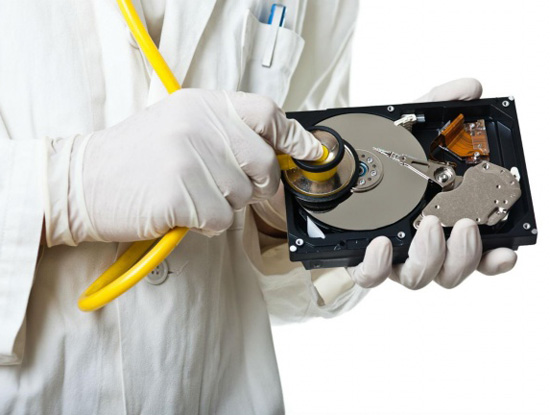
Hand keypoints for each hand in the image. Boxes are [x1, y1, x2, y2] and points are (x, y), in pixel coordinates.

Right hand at [43, 89, 321, 244]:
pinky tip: (181, 213)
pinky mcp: (181, 194)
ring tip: (189, 195)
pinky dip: (206, 225)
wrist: (83, 183)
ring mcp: (190, 159)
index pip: (265, 113)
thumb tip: (272, 148)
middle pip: (262, 163)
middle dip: (254, 185)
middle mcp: (199, 126)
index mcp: (202, 105)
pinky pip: (220, 220)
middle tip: (226, 189)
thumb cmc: (134, 159)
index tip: (310, 152)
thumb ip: (224, 131)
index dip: (292, 136)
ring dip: (222, 205)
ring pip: (241, 196)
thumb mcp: (178, 125)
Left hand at [349, 78, 517, 288]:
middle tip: (464, 225)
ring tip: (428, 226)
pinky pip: (369, 276)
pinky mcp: (355, 259)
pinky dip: (378, 266)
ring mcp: (387, 255)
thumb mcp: (405, 130)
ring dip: (430, 257)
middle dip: (463, 255)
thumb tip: (470, 88)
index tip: (506, 251)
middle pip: (449, 271)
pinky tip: (383, 244)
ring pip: (416, 278)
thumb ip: (438, 110)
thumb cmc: (375, 160)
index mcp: (438, 222)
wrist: (326, 173)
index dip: (492, 259)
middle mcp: (416, 246)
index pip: (473, 252)